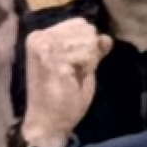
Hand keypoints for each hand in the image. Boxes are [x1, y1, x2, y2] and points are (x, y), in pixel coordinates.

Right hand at [14, 17, 105, 146]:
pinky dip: (86, 68)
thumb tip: (106, 37)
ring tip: (71, 77)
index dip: (87, 44)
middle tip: (73, 72)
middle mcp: (39, 36)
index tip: (74, 64)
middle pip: (85, 30)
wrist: (47, 122)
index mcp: (41, 35)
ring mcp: (44, 46)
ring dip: (87, 61)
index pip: (80, 24)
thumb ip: (93, 49)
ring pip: (87, 42)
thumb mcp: (81, 66)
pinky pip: (86, 55)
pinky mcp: (53, 59)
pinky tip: (72, 80)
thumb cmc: (62, 95)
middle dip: (88, 52)